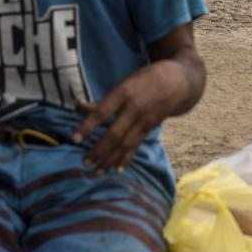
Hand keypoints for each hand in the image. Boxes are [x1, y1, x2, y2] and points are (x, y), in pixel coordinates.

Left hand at [72, 61, 188, 174]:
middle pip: (114, 133)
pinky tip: (116, 169)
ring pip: (125, 143)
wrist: (177, 82)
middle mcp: (135, 108)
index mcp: (124, 93)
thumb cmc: (144, 79)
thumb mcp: (125, 83)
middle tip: (84, 162)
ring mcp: (144, 120)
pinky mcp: (150, 128)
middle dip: (98, 149)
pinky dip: (126, 158)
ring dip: (110, 159)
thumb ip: (104, 99)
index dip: (88, 125)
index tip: (74, 138)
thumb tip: (79, 108)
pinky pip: (136, 146)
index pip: (103, 112)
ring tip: (96, 171)